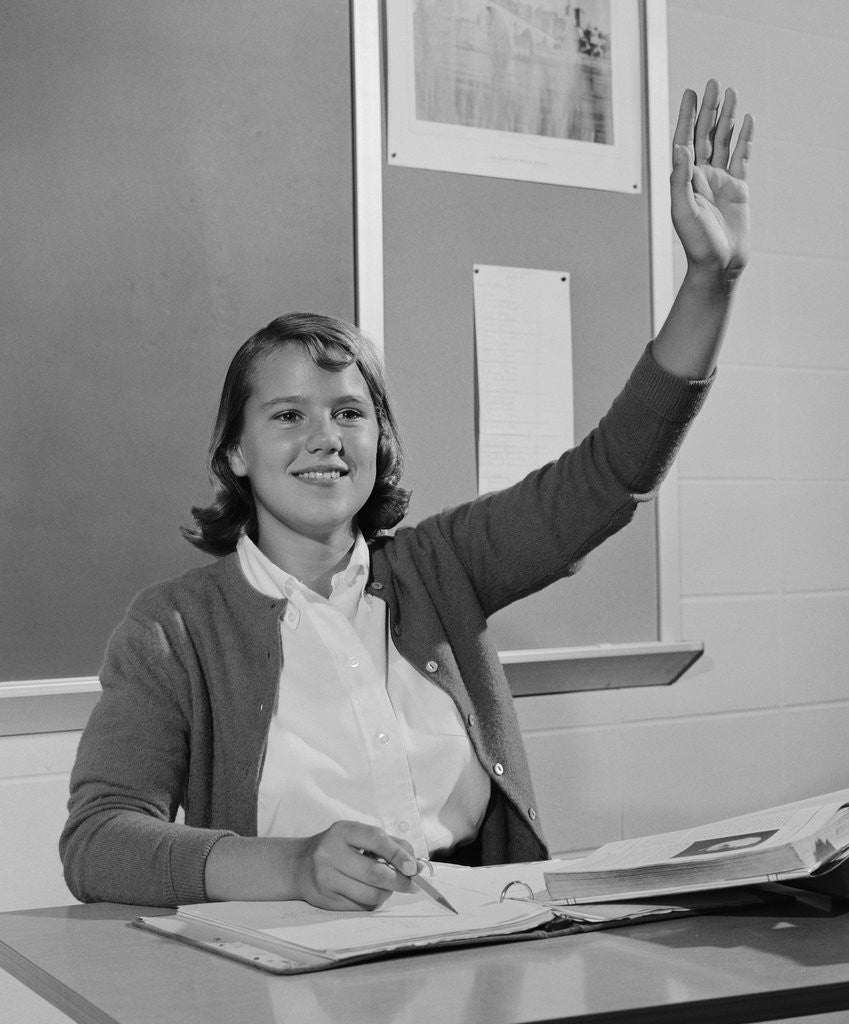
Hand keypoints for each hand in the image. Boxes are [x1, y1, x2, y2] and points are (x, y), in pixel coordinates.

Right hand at [293, 820, 418, 910]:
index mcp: (342, 831)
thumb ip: (390, 845)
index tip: (413, 867)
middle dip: (399, 880)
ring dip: (386, 893)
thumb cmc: (339, 847)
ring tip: (386, 886)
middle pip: (375, 873)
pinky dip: (373, 902)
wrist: (299, 865)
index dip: (398, 854)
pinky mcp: (325, 900)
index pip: (375, 839)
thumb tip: (416, 866)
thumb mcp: (359, 836)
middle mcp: (330, 853)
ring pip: (370, 895)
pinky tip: (369, 892)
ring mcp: (325, 879)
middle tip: (412, 884)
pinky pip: (361, 907)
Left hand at [670, 79, 753, 280]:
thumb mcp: (683, 211)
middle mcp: (701, 176)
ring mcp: (720, 181)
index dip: (687, 117)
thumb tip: (679, 148)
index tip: (691, 93)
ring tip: (731, 94)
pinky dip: (744, 138)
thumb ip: (680, 179)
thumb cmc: (697, 244)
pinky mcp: (738, 188)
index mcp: (685, 180)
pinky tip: (747, 121)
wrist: (719, 265)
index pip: (685, 140)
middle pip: (705, 135)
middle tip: (712, 83)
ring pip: (723, 142)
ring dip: (727, 118)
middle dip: (708, 109)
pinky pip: (742, 157)